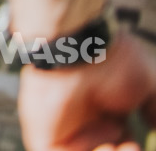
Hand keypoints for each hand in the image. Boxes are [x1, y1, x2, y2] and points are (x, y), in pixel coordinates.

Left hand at [18, 36, 155, 150]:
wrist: (80, 47)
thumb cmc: (110, 58)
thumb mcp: (146, 84)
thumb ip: (153, 108)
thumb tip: (154, 126)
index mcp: (102, 109)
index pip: (117, 141)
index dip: (129, 148)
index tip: (138, 145)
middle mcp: (82, 120)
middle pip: (101, 149)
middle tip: (133, 147)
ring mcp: (61, 128)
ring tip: (128, 146)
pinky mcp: (43, 134)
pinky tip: (107, 147)